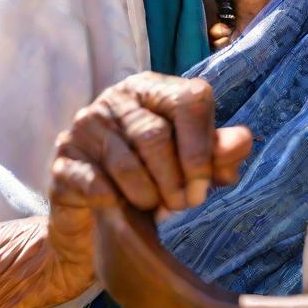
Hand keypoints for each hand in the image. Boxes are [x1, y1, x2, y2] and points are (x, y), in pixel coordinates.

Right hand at [47, 72, 252, 296]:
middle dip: (176, 180)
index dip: (203, 147)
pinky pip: (93, 182)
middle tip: (183, 204)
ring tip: (155, 209)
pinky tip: (121, 210)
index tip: (205, 186)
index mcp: (155, 88)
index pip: (191, 99)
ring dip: (148, 195)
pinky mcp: (63, 157)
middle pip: (157, 135)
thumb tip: (244, 140)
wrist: (99, 220)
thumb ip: (218, 152)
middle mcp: (118, 97)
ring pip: (126, 162)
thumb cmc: (154, 180)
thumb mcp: (192, 165)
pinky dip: (115, 202)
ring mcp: (86, 124)